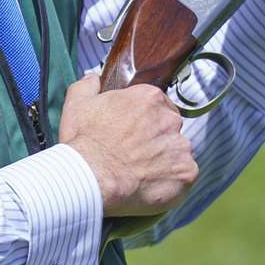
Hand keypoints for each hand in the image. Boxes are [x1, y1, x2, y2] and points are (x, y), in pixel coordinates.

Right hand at [58, 74, 198, 216]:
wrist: (92, 177)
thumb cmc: (84, 142)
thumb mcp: (77, 105)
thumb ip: (88, 85)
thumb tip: (93, 79)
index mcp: (150, 98)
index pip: (156, 105)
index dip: (144, 120)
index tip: (132, 133)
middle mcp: (171, 119)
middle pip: (169, 128)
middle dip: (156, 139)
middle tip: (134, 155)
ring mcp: (181, 147)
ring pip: (178, 152)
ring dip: (165, 161)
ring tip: (141, 173)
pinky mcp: (186, 173)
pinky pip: (185, 176)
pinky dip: (172, 182)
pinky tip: (151, 186)